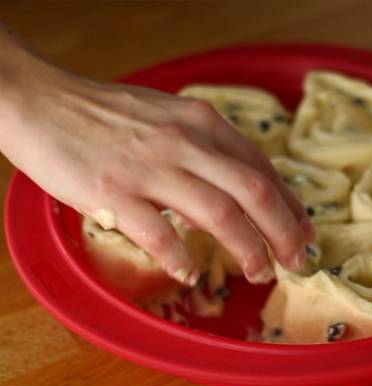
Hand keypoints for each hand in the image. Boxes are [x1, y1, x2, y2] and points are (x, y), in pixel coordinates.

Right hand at [0, 26, 313, 286]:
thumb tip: (240, 186)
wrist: (42, 101)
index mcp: (202, 123)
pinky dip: (179, 258)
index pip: (261, 167)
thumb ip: (205, 147)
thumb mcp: (169, 117)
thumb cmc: (108, 114)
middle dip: (283, 231)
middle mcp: (185, 142)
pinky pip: (158, 233)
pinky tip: (189, 274)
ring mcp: (151, 166)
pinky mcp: (114, 190)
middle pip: (254, 191)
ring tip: (258, 273)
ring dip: (246, 248)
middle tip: (296, 261)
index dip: (290, 204)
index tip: (304, 231)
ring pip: (219, 212)